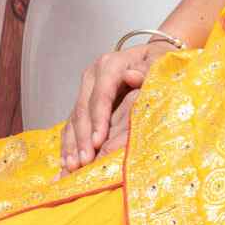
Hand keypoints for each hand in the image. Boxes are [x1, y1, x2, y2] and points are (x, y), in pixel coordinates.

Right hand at [59, 36, 173, 171]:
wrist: (150, 57)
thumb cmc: (157, 63)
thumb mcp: (157, 64)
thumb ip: (147, 72)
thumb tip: (132, 76)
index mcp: (110, 66)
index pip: (101, 95)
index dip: (99, 119)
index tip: (99, 142)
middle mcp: (92, 77)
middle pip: (83, 110)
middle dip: (83, 138)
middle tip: (84, 162)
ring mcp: (85, 90)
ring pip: (74, 119)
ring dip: (72, 144)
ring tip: (71, 167)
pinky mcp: (83, 102)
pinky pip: (72, 125)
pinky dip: (69, 144)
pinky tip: (66, 161)